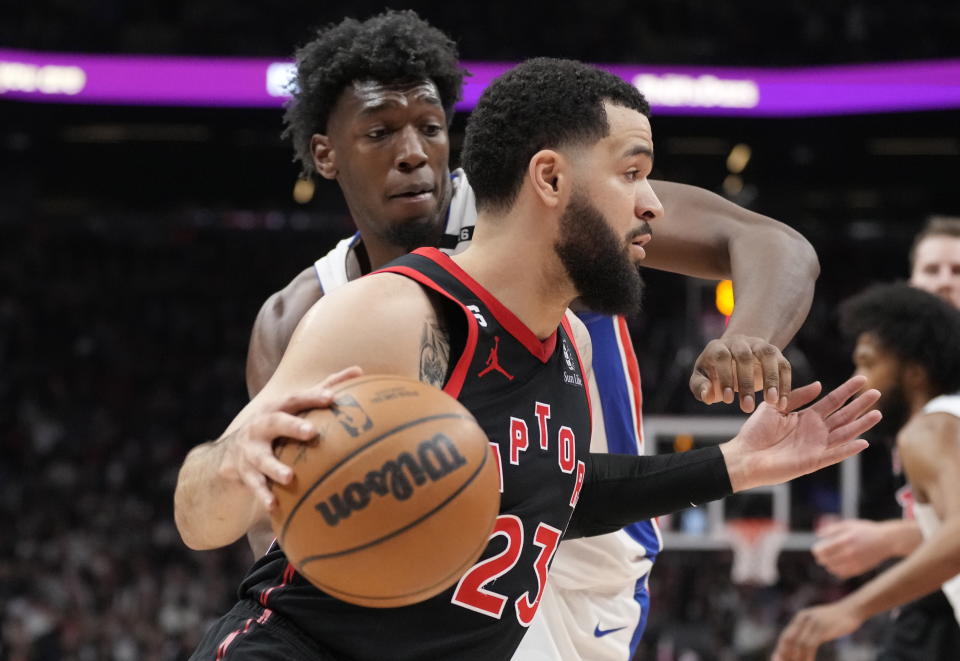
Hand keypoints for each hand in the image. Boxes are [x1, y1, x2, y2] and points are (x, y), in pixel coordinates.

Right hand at [215, 366, 362, 509]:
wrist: (234, 452)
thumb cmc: (278, 423)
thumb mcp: (296, 405)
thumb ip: (326, 386)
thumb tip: (360, 370)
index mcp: (278, 408)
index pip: (296, 399)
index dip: (313, 397)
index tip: (331, 398)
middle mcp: (262, 426)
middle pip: (275, 422)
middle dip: (292, 426)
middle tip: (312, 432)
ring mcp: (252, 450)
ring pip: (262, 458)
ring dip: (275, 467)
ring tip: (289, 477)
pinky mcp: (246, 473)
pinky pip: (255, 486)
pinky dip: (264, 496)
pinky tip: (274, 507)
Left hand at [689, 334, 790, 412]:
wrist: (735, 355)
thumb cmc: (715, 371)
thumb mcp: (702, 377)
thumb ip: (700, 386)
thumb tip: (706, 396)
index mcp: (718, 347)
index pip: (722, 357)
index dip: (725, 378)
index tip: (728, 400)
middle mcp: (739, 342)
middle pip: (744, 356)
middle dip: (746, 383)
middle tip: (747, 407)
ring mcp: (759, 345)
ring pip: (767, 356)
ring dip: (771, 379)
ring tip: (771, 402)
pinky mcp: (776, 353)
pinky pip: (783, 366)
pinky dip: (784, 384)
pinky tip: (781, 403)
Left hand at [720, 376, 879, 491]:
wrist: (744, 456)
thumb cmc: (756, 432)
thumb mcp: (775, 407)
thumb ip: (797, 397)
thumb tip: (820, 385)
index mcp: (807, 417)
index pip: (833, 401)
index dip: (847, 390)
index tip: (863, 379)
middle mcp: (815, 431)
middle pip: (843, 415)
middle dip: (860, 405)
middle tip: (877, 392)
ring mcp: (816, 446)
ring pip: (844, 434)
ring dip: (860, 425)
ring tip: (876, 413)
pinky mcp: (812, 462)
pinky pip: (834, 455)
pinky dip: (847, 450)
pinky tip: (862, 442)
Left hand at [773, 601, 863, 660]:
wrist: (851, 610)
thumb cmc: (836, 619)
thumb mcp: (818, 621)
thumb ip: (808, 629)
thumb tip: (800, 644)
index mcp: (800, 617)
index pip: (785, 636)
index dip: (781, 650)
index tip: (778, 660)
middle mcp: (803, 618)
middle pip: (788, 640)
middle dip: (784, 654)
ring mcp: (812, 623)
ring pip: (799, 644)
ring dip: (797, 658)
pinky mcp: (821, 628)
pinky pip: (810, 645)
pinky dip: (808, 656)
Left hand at [812, 519, 895, 578]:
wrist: (887, 541)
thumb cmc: (867, 530)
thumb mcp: (849, 525)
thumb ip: (832, 529)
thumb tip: (818, 534)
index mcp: (844, 541)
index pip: (822, 551)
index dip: (816, 551)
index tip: (816, 549)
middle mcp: (848, 553)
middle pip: (826, 561)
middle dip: (820, 558)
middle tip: (820, 556)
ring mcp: (854, 563)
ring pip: (832, 569)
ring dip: (828, 565)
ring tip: (829, 560)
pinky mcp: (860, 569)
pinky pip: (842, 574)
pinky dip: (836, 571)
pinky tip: (837, 566)